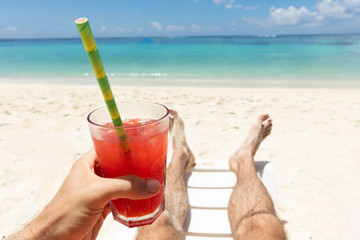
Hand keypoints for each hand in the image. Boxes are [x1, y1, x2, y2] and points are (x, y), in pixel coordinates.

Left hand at [9, 149, 159, 239]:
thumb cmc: (64, 213)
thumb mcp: (97, 193)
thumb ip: (125, 187)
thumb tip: (151, 185)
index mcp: (87, 164)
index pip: (108, 147)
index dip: (124, 145)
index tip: (141, 143)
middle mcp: (93, 176)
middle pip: (119, 165)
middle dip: (135, 165)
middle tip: (151, 162)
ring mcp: (99, 192)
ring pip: (122, 183)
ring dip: (135, 183)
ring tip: (152, 179)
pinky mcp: (103, 207)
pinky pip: (122, 199)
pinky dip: (133, 199)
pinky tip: (143, 198)